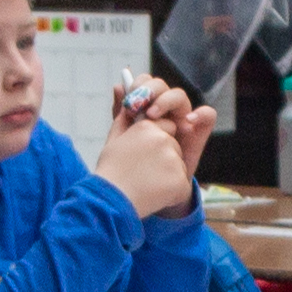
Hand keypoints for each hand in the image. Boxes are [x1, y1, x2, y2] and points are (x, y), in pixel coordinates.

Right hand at [91, 101, 196, 219]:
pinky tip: (154, 195)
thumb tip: (120, 86)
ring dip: (167, 173)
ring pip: (178, 162)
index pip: (164, 126)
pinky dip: (171, 190)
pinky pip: (181, 183)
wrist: (110, 204)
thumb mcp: (115, 139)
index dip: (155, 140)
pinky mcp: (180, 180)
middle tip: (142, 170)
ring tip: (145, 184)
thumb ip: (123, 113)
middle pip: (173, 143)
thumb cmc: (111, 171)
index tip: (142, 154)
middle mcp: (162, 139)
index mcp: (146, 127)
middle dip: (164, 154)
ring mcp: (173, 159)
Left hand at [115, 79, 222, 180]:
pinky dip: (201, 114)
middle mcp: (165, 109)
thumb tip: (118, 87)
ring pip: (179, 97)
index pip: (145, 83)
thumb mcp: (125, 139)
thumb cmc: (137, 164)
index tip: (128, 99)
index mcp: (147, 105)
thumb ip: (122, 115)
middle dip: (151, 91)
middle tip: (140, 105)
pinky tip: (188, 121)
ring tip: (154, 115)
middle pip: (162, 87)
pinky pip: (207, 116)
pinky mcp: (198, 132)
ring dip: (167, 100)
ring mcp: (183, 118)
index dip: (138, 85)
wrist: (150, 190)